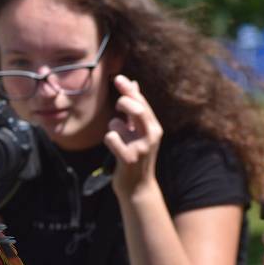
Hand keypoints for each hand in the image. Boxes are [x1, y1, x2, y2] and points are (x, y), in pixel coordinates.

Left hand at [104, 75, 162, 197]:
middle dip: (123, 102)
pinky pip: (110, 139)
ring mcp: (140, 147)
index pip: (142, 103)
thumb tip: (134, 84)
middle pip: (135, 109)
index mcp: (154, 128)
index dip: (129, 90)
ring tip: (118, 140)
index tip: (118, 78)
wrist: (138, 187)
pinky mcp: (128, 158)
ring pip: (116, 124)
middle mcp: (151, 136)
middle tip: (116, 107)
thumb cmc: (136, 155)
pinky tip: (114, 148)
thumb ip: (136, 110)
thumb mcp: (139, 132)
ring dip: (112, 129)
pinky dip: (109, 140)